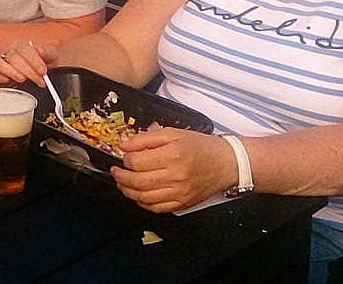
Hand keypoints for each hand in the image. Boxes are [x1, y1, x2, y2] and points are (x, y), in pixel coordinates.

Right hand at [0, 40, 56, 86]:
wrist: (40, 72)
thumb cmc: (44, 63)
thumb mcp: (52, 56)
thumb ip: (48, 52)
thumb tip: (40, 50)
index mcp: (22, 46)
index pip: (24, 49)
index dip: (33, 60)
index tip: (43, 71)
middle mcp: (9, 52)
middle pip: (12, 57)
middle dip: (27, 70)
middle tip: (38, 79)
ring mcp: (0, 61)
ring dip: (10, 72)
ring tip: (22, 79)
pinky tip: (6, 81)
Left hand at [108, 129, 237, 212]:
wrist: (226, 163)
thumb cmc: (202, 147)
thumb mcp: (174, 133)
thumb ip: (146, 138)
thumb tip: (125, 145)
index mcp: (173, 155)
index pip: (137, 162)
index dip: (125, 159)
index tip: (123, 156)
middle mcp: (176, 176)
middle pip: (137, 181)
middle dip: (120, 177)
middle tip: (116, 171)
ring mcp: (180, 193)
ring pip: (144, 197)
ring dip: (127, 191)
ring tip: (122, 183)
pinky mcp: (183, 203)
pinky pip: (156, 208)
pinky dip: (142, 203)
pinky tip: (138, 195)